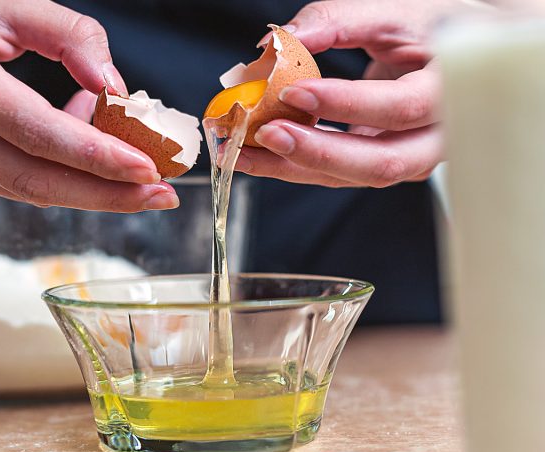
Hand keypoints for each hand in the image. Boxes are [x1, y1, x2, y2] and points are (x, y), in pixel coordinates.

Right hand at [0, 0, 178, 211]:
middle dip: (107, 195)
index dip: (97, 157)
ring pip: (27, 189)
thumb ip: (72, 37)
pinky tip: (87, 147)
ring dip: (90, 187)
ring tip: (136, 170)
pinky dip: (61, 172)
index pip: (37, 133)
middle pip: (35, 181)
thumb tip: (116, 90)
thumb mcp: (14, 1)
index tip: (148, 168)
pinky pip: (15, 181)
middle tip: (161, 195)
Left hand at [237, 0, 483, 187]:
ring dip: (294, 168)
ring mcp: (413, 158)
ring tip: (244, 152)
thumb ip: (338, 20)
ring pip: (354, 177)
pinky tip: (263, 154)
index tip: (293, 90)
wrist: (464, 60)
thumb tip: (280, 39)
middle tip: (264, 134)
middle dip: (315, 153)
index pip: (400, 108)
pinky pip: (342, 173)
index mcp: (450, 91)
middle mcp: (437, 137)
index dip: (346, 104)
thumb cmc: (434, 32)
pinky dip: (298, 165)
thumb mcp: (394, 13)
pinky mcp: (386, 164)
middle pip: (379, 162)